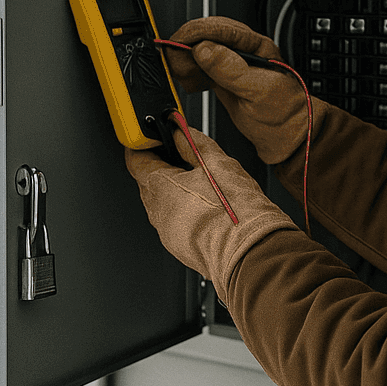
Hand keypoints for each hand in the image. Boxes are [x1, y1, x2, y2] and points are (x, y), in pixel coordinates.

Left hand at [124, 121, 297, 290]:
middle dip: (162, 167)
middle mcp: (157, 212)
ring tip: (202, 183)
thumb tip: (179, 130)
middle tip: (184, 156)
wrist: (251, 254)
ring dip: (174, 190)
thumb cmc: (236, 213)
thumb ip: (193, 142)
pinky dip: (183, 210)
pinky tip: (206, 206)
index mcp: (160, 187)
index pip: (135, 159)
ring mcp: (167, 232)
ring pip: (161, 203)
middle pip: (147, 182)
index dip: (144, 145)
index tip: (156, 138)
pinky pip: (173, 221)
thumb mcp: (217, 163)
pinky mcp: (179, 247)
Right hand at [164, 17, 314, 164]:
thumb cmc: (285, 115)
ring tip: (178, 72)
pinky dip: (190, 71)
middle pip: (207, 35)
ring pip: (201, 50)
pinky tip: (188, 81)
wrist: (289, 138)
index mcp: (257, 46)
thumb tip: (205, 49)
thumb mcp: (259, 91)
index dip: (195, 34)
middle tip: (171, 59)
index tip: (177, 43)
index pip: (221, 29)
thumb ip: (231, 69)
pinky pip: (201, 66)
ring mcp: (233, 64)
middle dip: (186, 45)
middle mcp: (244, 51)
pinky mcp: (224, 78)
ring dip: (185, 58)